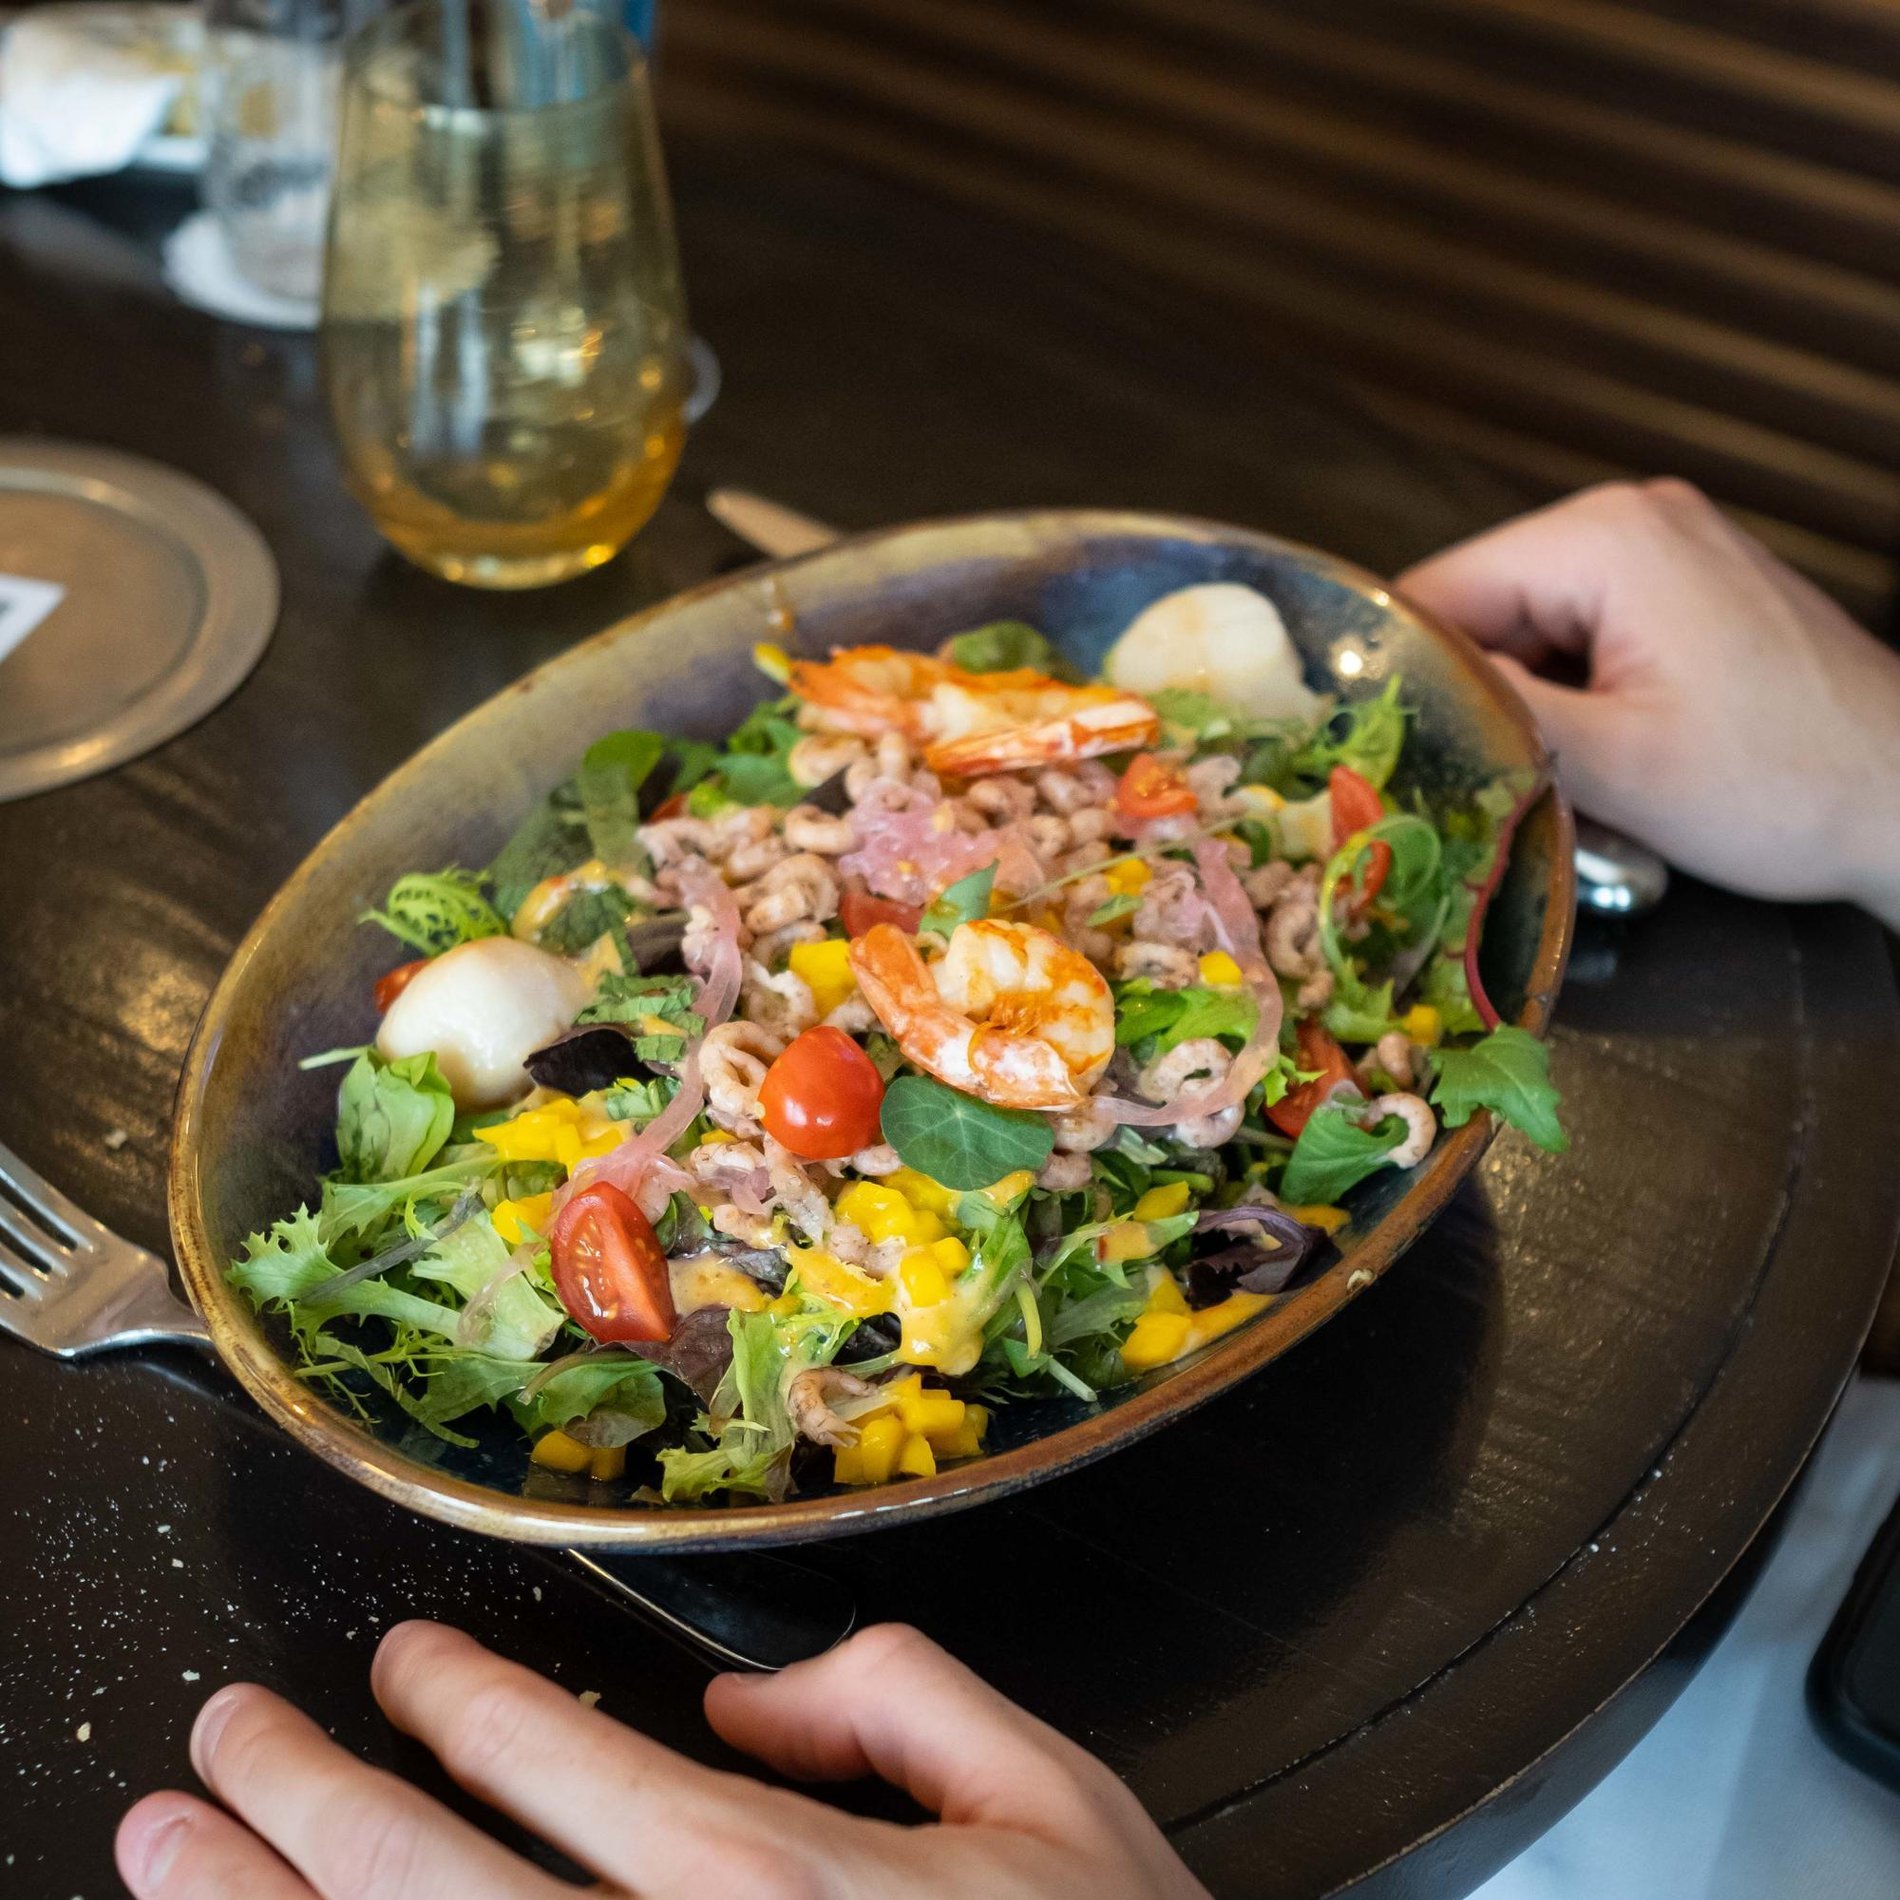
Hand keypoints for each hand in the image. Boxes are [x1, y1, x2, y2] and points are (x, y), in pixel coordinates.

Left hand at [114, 1620, 1206, 1899]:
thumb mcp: (1055, 1797)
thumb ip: (902, 1696)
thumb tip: (752, 1695)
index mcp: (777, 1880)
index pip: (564, 1760)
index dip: (455, 1700)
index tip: (393, 1665)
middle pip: (432, 1880)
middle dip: (299, 1801)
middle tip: (214, 1747)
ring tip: (175, 1857)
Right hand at [1396, 479, 1899, 927]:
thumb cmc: (1784, 786)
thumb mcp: (1614, 765)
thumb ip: (1494, 717)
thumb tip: (1397, 705)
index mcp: (1605, 540)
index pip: (1438, 590)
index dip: (1399, 675)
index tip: (1379, 755)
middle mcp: (1631, 519)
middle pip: (1482, 607)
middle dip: (1469, 694)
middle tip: (1466, 783)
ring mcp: (1666, 550)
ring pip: (1528, 629)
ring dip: (1520, 704)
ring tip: (1544, 778)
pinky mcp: (1687, 591)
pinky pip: (1582, 637)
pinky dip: (1569, 699)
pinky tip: (1593, 759)